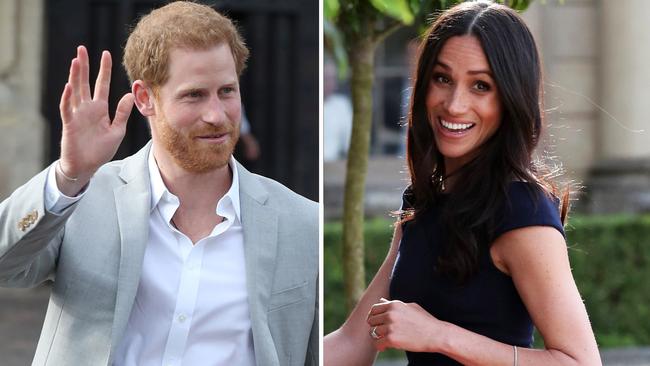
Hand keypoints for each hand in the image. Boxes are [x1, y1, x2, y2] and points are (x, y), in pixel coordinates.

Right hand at [58, 45, 133, 194]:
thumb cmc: (100, 150)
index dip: (104, 70)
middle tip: (82, 48)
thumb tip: (130, 95)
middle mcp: (87, 108)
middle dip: (84, 66)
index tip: (106, 54)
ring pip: (74, 91)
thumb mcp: (117, 131)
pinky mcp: (69, 124)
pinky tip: (68, 86)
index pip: (101, 85)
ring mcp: (77, 115)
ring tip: (75, 60)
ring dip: (74, 76)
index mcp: (100, 109)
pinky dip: (67, 98)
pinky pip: (67, 109)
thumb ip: (122, 113)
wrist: (87, 167)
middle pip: (84, 83)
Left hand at [367, 298, 442, 352]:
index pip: (374, 309)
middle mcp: (390, 314)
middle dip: (376, 327)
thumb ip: (394, 304)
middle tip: (383, 333)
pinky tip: (386, 347)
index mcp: (394, 305)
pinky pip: (377, 344)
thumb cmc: (425, 321)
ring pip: (373, 333)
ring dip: (379, 337)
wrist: (436, 334)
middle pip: (371, 321)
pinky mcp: (391, 339)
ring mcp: (390, 326)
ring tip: (386, 340)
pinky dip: (380, 346)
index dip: (374, 317)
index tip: (378, 323)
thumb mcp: (410, 307)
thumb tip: (381, 300)